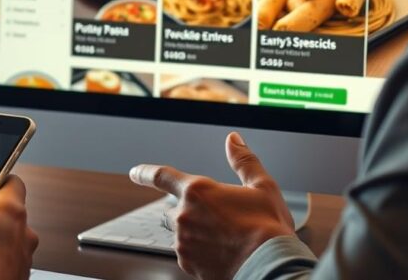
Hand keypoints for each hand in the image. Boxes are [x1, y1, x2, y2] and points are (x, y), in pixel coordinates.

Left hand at [130, 132, 294, 279]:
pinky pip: (186, 254)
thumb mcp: (262, 186)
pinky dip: (198, 251)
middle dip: (187, 211)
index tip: (135, 173)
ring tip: (221, 237)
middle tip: (214, 219)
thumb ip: (243, 160)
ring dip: (192, 232)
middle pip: (172, 210)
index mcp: (197, 191)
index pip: (161, 176)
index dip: (145, 173)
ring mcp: (183, 242)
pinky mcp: (188, 264)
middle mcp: (184, 216)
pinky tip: (220, 252)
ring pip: (179, 234)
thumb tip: (234, 140)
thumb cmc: (268, 227)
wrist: (272, 266)